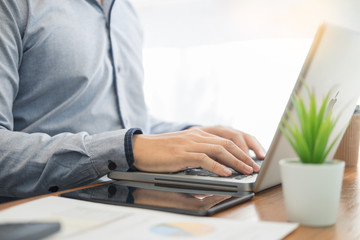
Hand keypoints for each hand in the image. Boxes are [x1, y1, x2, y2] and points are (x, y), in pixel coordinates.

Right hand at [132, 126, 265, 175]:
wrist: (141, 148)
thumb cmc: (162, 151)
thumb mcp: (185, 147)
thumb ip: (201, 151)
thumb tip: (219, 163)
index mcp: (200, 133)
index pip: (228, 137)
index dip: (244, 146)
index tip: (255, 156)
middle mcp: (198, 135)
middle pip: (228, 142)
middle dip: (244, 155)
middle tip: (255, 166)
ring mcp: (190, 143)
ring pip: (219, 150)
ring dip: (236, 161)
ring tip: (246, 170)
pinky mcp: (182, 154)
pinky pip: (204, 159)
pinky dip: (217, 166)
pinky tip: (226, 173)